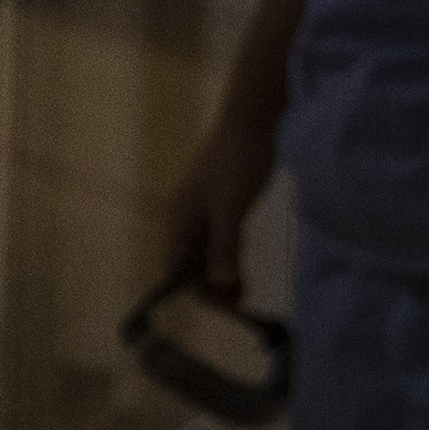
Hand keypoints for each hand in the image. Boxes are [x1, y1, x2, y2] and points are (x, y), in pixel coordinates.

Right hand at [160, 113, 279, 305]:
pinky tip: (243, 271)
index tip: (226, 308)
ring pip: (207, 254)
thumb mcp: (231, 210)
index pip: (177, 269)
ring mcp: (202, 212)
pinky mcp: (220, 206)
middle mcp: (184, 220)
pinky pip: (220, 241)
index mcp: (178, 221)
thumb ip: (224, 249)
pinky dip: (231, 258)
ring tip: (245, 295)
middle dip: (213, 287)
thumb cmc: (237, 163)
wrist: (251, 121)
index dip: (199, 291)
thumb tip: (220, 288)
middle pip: (191, 264)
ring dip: (223, 275)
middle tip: (242, 305)